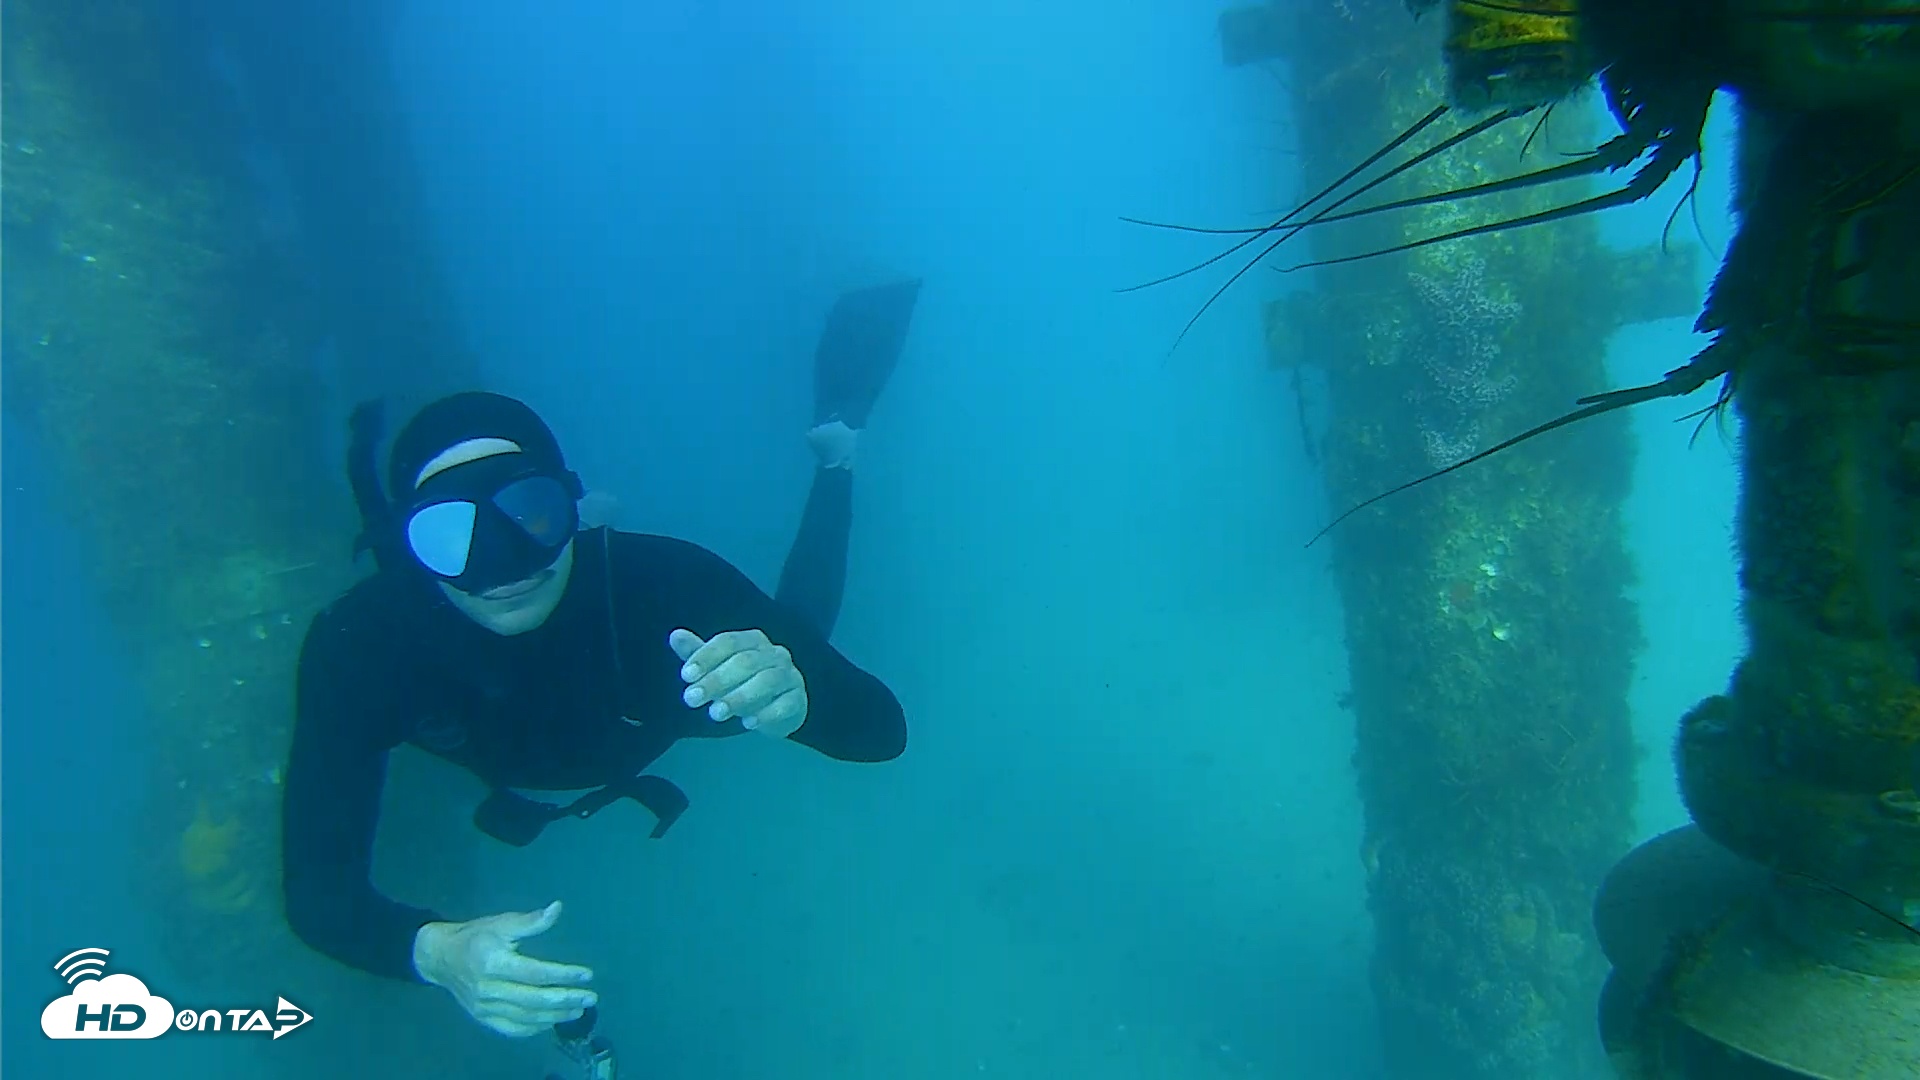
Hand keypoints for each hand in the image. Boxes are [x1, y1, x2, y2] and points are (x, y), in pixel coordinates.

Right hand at [412, 901, 596, 1037]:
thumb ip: (531, 921)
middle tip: (590, 998)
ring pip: (526, 1017)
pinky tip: (552, 1021)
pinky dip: (535, 1027)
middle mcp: (489, 989)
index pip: (536, 973)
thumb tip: (557, 908)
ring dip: (555, 1016)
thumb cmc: (475, 936)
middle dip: (565, 1000)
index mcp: (494, 963)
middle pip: (534, 1000)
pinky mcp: (482, 1018)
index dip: (563, 975)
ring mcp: (485, 1007)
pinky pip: (512, 1028)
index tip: (587, 975)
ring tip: (578, 1010)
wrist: (440, 958)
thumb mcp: (501, 922)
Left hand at [669, 627, 807, 737]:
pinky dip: (766, 713)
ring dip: (739, 697)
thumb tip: (675, 635)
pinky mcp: (798, 700)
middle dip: (716, 680)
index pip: (728, 642)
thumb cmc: (744, 683)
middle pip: (745, 661)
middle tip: (691, 699)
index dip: (706, 656)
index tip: (685, 676)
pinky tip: (748, 723)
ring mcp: (790, 676)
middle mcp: (774, 653)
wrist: (781, 707)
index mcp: (753, 641)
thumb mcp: (719, 669)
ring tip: (715, 713)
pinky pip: (785, 704)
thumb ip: (698, 654)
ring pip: (767, 680)